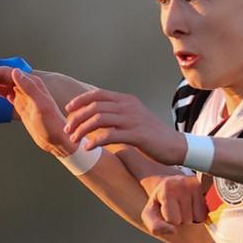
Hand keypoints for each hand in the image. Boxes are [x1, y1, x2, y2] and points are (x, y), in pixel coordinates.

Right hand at [0, 66, 74, 157]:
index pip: (4, 73)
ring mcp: (22, 95)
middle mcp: (26, 86)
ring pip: (0, 83)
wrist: (57, 140)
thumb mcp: (41, 106)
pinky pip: (4, 92)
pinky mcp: (20, 104)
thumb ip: (29, 88)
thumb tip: (15, 72)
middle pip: (0, 76)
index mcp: (30, 83)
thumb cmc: (51, 125)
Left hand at [64, 89, 186, 164]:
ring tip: (73, 140)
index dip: (80, 100)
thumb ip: (115, 115)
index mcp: (126, 100)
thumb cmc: (150, 135)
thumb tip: (92, 118)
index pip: (98, 94)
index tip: (68, 110)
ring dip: (82, 130)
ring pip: (100, 119)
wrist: (174, 145)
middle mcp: (129, 106)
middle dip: (77, 118)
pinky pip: (111, 135)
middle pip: (95, 106)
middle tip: (67, 129)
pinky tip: (88, 148)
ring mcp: (133, 119)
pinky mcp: (137, 135)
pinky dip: (95, 141)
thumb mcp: (132, 118)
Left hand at [142, 173, 207, 236]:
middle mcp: (183, 183)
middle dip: (182, 219)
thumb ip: (155, 226)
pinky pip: (209, 212)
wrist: (170, 186)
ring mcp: (198, 185)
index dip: (170, 220)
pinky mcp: (208, 188)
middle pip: (187, 219)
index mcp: (166, 189)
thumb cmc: (160, 203)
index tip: (167, 211)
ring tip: (185, 207)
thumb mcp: (150, 215)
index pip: (173, 220)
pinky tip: (194, 205)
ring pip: (200, 217)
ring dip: (193, 217)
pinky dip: (202, 213)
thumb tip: (173, 231)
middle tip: (178, 209)